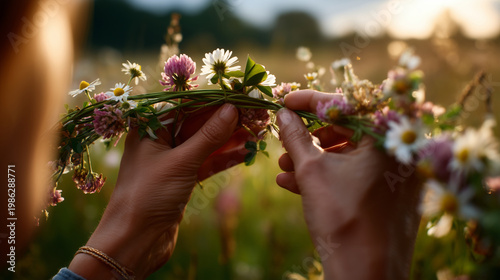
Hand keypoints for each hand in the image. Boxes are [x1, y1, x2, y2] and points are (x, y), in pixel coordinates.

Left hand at [69, 104, 238, 278]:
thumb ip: (208, 136)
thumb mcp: (182, 162)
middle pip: (199, 124)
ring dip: (230, 139)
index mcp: (152, 128)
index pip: (188, 106)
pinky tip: (245, 153)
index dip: (216, 102)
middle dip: (227, 121)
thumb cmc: (149, 195)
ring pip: (205, 144)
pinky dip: (224, 158)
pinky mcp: (182, 179)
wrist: (135, 241)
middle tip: (255, 116)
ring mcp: (172, 161)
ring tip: (256, 133)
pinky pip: (206, 162)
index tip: (242, 98)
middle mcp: (161, 140)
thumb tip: (231, 109)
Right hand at [276, 90, 421, 279]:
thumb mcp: (312, 171)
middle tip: (284, 140)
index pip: (345, 105)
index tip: (285, 101)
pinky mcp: (391, 194)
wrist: (366, 275)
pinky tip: (294, 183)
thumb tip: (282, 114)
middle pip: (347, 130)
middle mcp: (400, 151)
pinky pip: (357, 175)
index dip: (309, 102)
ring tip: (284, 166)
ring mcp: (398, 175)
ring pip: (350, 155)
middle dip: (309, 138)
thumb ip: (295, 136)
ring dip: (314, 159)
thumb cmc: (342, 218)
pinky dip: (328, 176)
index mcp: (388, 136)